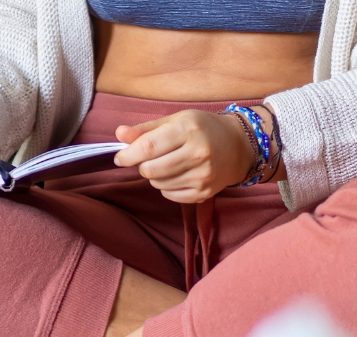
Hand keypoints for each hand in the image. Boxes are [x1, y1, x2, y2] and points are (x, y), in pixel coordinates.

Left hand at [112, 110, 253, 202]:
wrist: (238, 147)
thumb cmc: (203, 129)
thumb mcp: (176, 120)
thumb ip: (146, 129)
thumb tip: (119, 134)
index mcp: (189, 130)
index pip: (149, 147)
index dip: (128, 155)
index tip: (120, 158)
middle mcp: (198, 154)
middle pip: (150, 170)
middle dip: (142, 166)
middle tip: (149, 159)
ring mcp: (203, 176)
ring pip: (158, 184)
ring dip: (155, 176)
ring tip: (168, 164)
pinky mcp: (204, 193)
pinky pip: (170, 195)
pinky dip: (166, 187)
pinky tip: (177, 174)